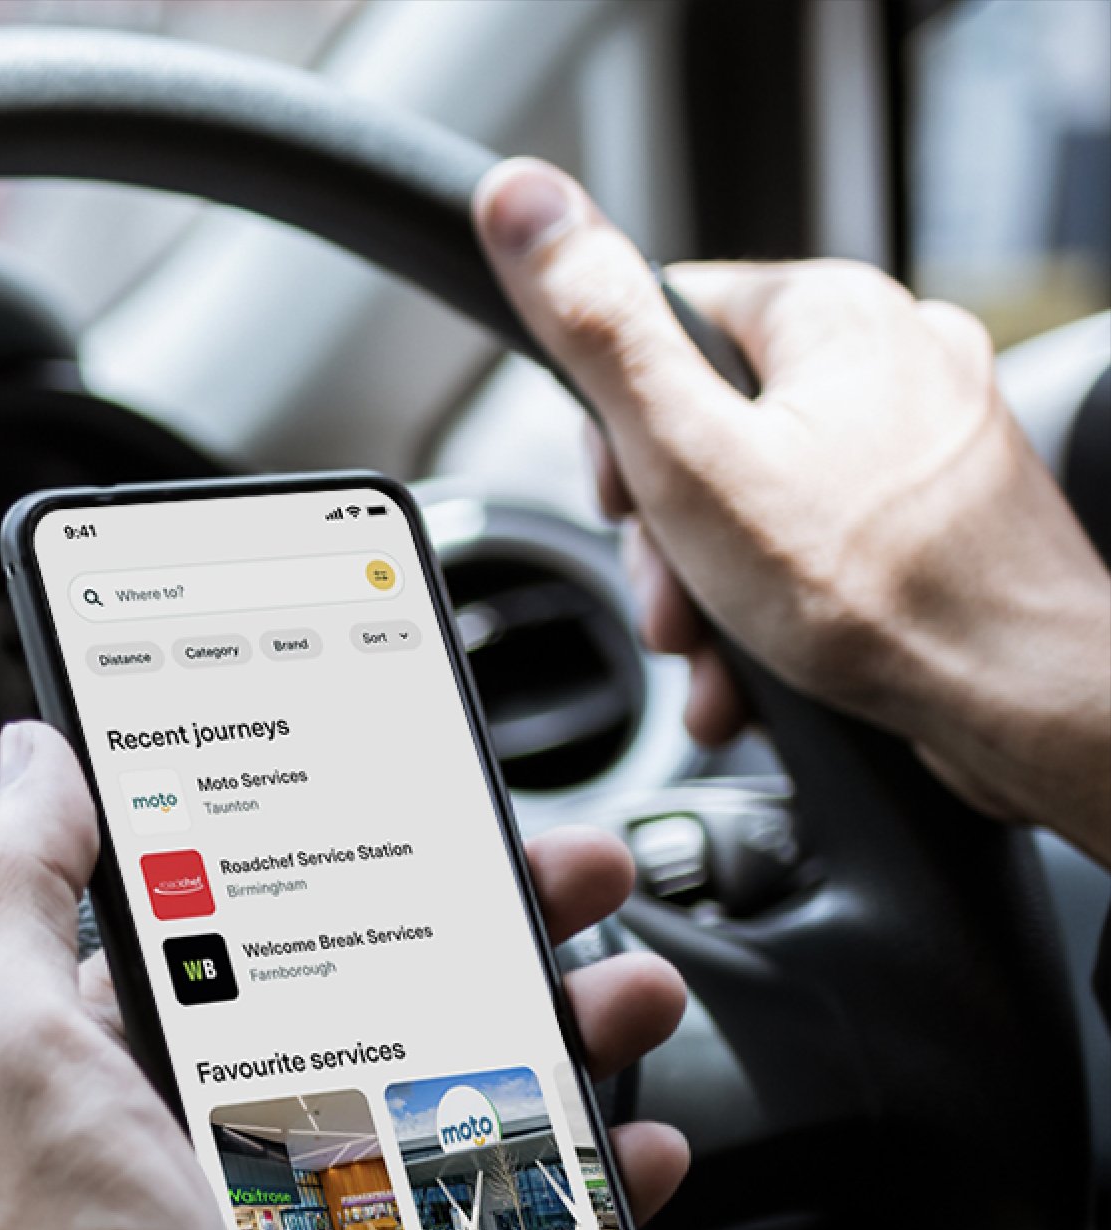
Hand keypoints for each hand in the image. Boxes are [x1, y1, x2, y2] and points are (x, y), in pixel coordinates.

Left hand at [0, 723, 688, 1229]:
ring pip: (465, 1085)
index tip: (440, 786)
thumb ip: (18, 894)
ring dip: (563, 1032)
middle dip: (500, 918)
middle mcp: (234, 1106)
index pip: (271, 900)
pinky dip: (574, 1177)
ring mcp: (316, 1197)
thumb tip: (33, 755)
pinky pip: (497, 1210)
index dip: (361, 833)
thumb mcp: (15, 1055)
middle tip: (582, 878)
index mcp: (147, 1038)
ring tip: (632, 1000)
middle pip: (396, 978)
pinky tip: (624, 1152)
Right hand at [474, 159, 1110, 865]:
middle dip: (671, 544)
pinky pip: (827, 554)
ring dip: (716, 600)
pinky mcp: (945, 522)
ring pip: (765, 507)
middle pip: (712, 432)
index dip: (618, 430)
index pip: (668, 323)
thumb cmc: (882, 593)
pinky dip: (781, 618)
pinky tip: (763, 676)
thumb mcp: (692, 459)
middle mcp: (893, 360)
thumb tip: (524, 205)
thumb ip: (602, 336)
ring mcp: (928, 445)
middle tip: (675, 607)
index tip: (625, 504)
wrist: (1023, 706)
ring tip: (720, 661)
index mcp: (832, 315)